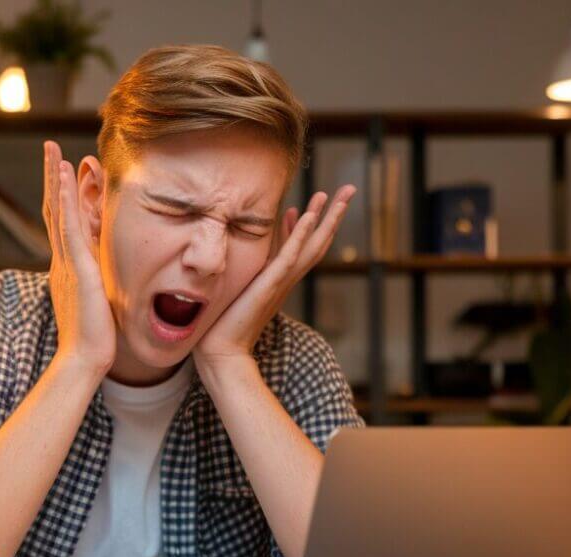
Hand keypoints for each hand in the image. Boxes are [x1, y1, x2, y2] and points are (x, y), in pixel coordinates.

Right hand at [41, 140, 116, 377]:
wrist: (84, 359)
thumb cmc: (95, 339)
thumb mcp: (98, 301)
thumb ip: (99, 284)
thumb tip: (106, 277)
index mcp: (68, 268)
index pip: (63, 224)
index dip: (61, 196)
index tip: (62, 170)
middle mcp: (62, 260)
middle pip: (54, 210)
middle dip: (52, 177)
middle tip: (49, 147)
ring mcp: (67, 261)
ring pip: (58, 211)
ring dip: (55, 178)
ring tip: (52, 149)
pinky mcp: (77, 266)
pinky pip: (68, 225)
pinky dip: (65, 198)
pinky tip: (64, 175)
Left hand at [193, 185, 356, 374]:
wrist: (222, 352)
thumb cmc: (226, 324)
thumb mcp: (241, 289)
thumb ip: (250, 272)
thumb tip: (250, 258)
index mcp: (281, 279)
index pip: (304, 246)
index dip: (313, 223)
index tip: (319, 201)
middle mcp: (287, 279)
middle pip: (318, 242)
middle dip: (334, 214)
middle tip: (349, 189)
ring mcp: (281, 281)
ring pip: (312, 245)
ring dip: (327, 219)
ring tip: (339, 195)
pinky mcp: (270, 284)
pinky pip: (289, 255)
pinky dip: (301, 235)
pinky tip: (309, 216)